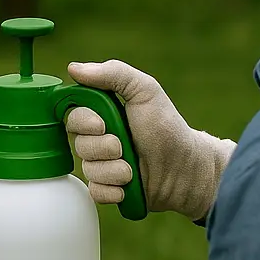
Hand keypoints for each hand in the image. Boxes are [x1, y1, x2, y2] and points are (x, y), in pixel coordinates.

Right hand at [65, 60, 235, 221]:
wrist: (185, 168)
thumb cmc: (166, 128)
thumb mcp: (146, 91)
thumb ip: (113, 73)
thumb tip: (74, 68)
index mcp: (103, 114)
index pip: (73, 116)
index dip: (84, 122)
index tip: (102, 124)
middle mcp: (100, 139)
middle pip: (78, 144)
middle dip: (103, 147)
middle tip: (124, 147)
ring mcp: (103, 165)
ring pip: (88, 169)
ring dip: (113, 170)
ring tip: (133, 169)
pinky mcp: (109, 189)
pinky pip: (95, 192)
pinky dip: (112, 190)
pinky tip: (128, 186)